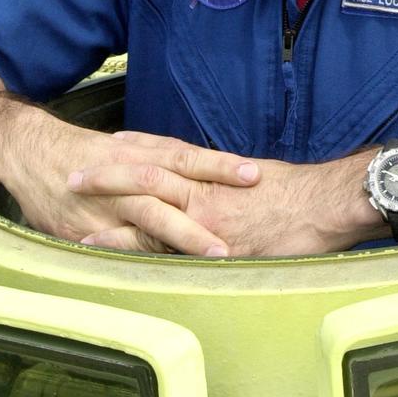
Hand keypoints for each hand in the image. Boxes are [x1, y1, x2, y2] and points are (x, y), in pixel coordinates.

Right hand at [0, 111, 261, 255]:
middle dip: (206, 208)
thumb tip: (210, 176)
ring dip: (183, 236)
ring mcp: (107, 204)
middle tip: (238, 228)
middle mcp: (128, 175)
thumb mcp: (130, 148)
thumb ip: (166, 162)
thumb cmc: (91, 154)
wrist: (32, 152)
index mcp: (142, 153)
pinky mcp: (85, 229)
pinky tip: (158, 272)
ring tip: (214, 254)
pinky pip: (115, 246)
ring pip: (149, 218)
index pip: (188, 158)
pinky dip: (135, 256)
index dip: (220, 166)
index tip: (254, 174)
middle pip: (173, 188)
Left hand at [71, 133, 380, 255]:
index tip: (110, 143)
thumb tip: (229, 187)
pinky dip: (131, 248)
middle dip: (107, 176)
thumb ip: (237, 186)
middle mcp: (205, 190)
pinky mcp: (212, 247)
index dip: (137, 148)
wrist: (327, 205)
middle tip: (70, 175)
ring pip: (145, 209)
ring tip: (71, 213)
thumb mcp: (265, 182)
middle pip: (145, 176)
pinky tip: (106, 253)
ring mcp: (205, 218)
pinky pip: (163, 247)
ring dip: (106, 211)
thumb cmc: (304, 195)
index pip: (169, 154)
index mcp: (217, 174)